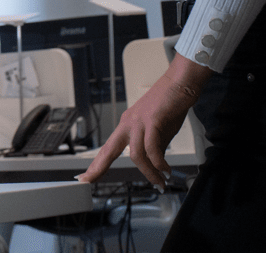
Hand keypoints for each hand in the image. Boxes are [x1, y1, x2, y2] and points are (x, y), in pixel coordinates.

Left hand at [76, 56, 207, 188]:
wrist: (180, 83)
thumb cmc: (169, 105)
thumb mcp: (157, 130)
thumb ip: (153, 146)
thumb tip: (155, 164)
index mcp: (127, 125)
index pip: (107, 148)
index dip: (96, 164)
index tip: (85, 177)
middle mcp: (129, 123)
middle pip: (109, 149)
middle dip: (97, 167)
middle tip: (90, 181)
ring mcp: (139, 121)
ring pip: (136, 154)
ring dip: (149, 173)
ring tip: (160, 182)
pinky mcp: (152, 120)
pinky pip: (152, 148)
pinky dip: (159, 163)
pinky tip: (166, 170)